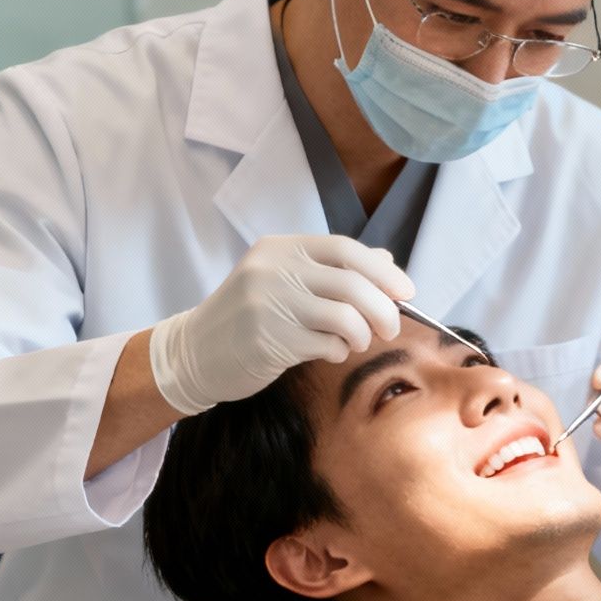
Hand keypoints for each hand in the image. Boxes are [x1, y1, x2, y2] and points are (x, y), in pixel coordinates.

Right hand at [149, 235, 412, 414]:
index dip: (384, 271)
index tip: (406, 291)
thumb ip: (333, 269)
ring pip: (347, 317)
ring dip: (364, 335)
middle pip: (354, 284)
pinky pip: (329, 345)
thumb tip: (386, 262)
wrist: (194, 352)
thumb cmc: (250, 316)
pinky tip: (328, 352)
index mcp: (280, 248)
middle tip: (390, 328)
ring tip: (356, 342)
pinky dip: (339, 352)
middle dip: (385, 310)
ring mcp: (269, 305)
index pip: (346, 249)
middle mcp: (274, 270)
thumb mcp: (284, 280)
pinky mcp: (269, 340)